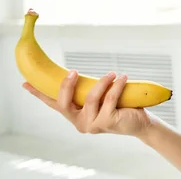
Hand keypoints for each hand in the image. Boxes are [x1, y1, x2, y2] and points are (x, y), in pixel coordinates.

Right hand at [23, 70, 151, 137]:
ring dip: (102, 82)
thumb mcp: (99, 97)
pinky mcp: (106, 122)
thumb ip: (87, 91)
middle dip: (66, 85)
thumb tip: (75, 73)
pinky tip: (123, 77)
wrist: (139, 122)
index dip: (39, 94)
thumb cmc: (119, 107)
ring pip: (90, 98)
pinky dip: (116, 86)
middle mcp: (80, 122)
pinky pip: (109, 99)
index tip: (26, 83)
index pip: (53, 103)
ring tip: (112, 73)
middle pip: (64, 103)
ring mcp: (92, 125)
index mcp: (74, 115)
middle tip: (74, 71)